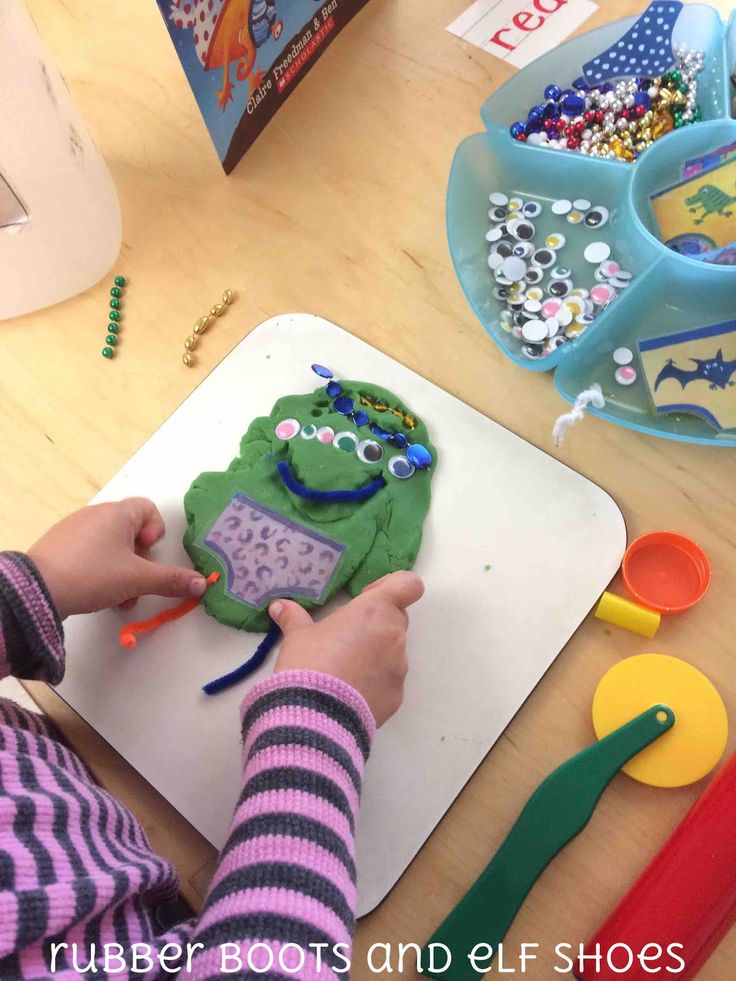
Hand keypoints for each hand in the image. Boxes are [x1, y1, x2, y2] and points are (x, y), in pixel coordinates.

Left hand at [28, 498, 206, 619]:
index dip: (156, 530)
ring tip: (118, 597)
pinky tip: (96, 594)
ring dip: (122, 570)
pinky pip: (90, 553)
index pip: (148, 508)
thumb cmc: (93, 575)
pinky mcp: (60, 545)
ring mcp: (75, 528)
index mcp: (117, 513)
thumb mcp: (137, 579)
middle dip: (139, 560)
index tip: (148, 553)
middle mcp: (96, 514)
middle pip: (131, 531)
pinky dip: (100, 570)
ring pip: (111, 546)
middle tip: (136, 582)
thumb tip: (203, 584)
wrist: (38, 590)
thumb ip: (171, 580)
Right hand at [269, 571, 423, 726]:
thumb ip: (293, 617)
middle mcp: (394, 636)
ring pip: (394, 651)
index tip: (367, 598)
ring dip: (375, 654)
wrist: (315, 716)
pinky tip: (350, 692)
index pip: (408, 585)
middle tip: (347, 636)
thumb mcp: (297, 637)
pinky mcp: (397, 695)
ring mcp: (399, 667)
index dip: (393, 587)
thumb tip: (279, 605)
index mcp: (374, 611)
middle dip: (377, 623)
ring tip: (344, 669)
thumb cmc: (308, 663)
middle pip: (397, 618)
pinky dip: (375, 682)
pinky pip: (390, 680)